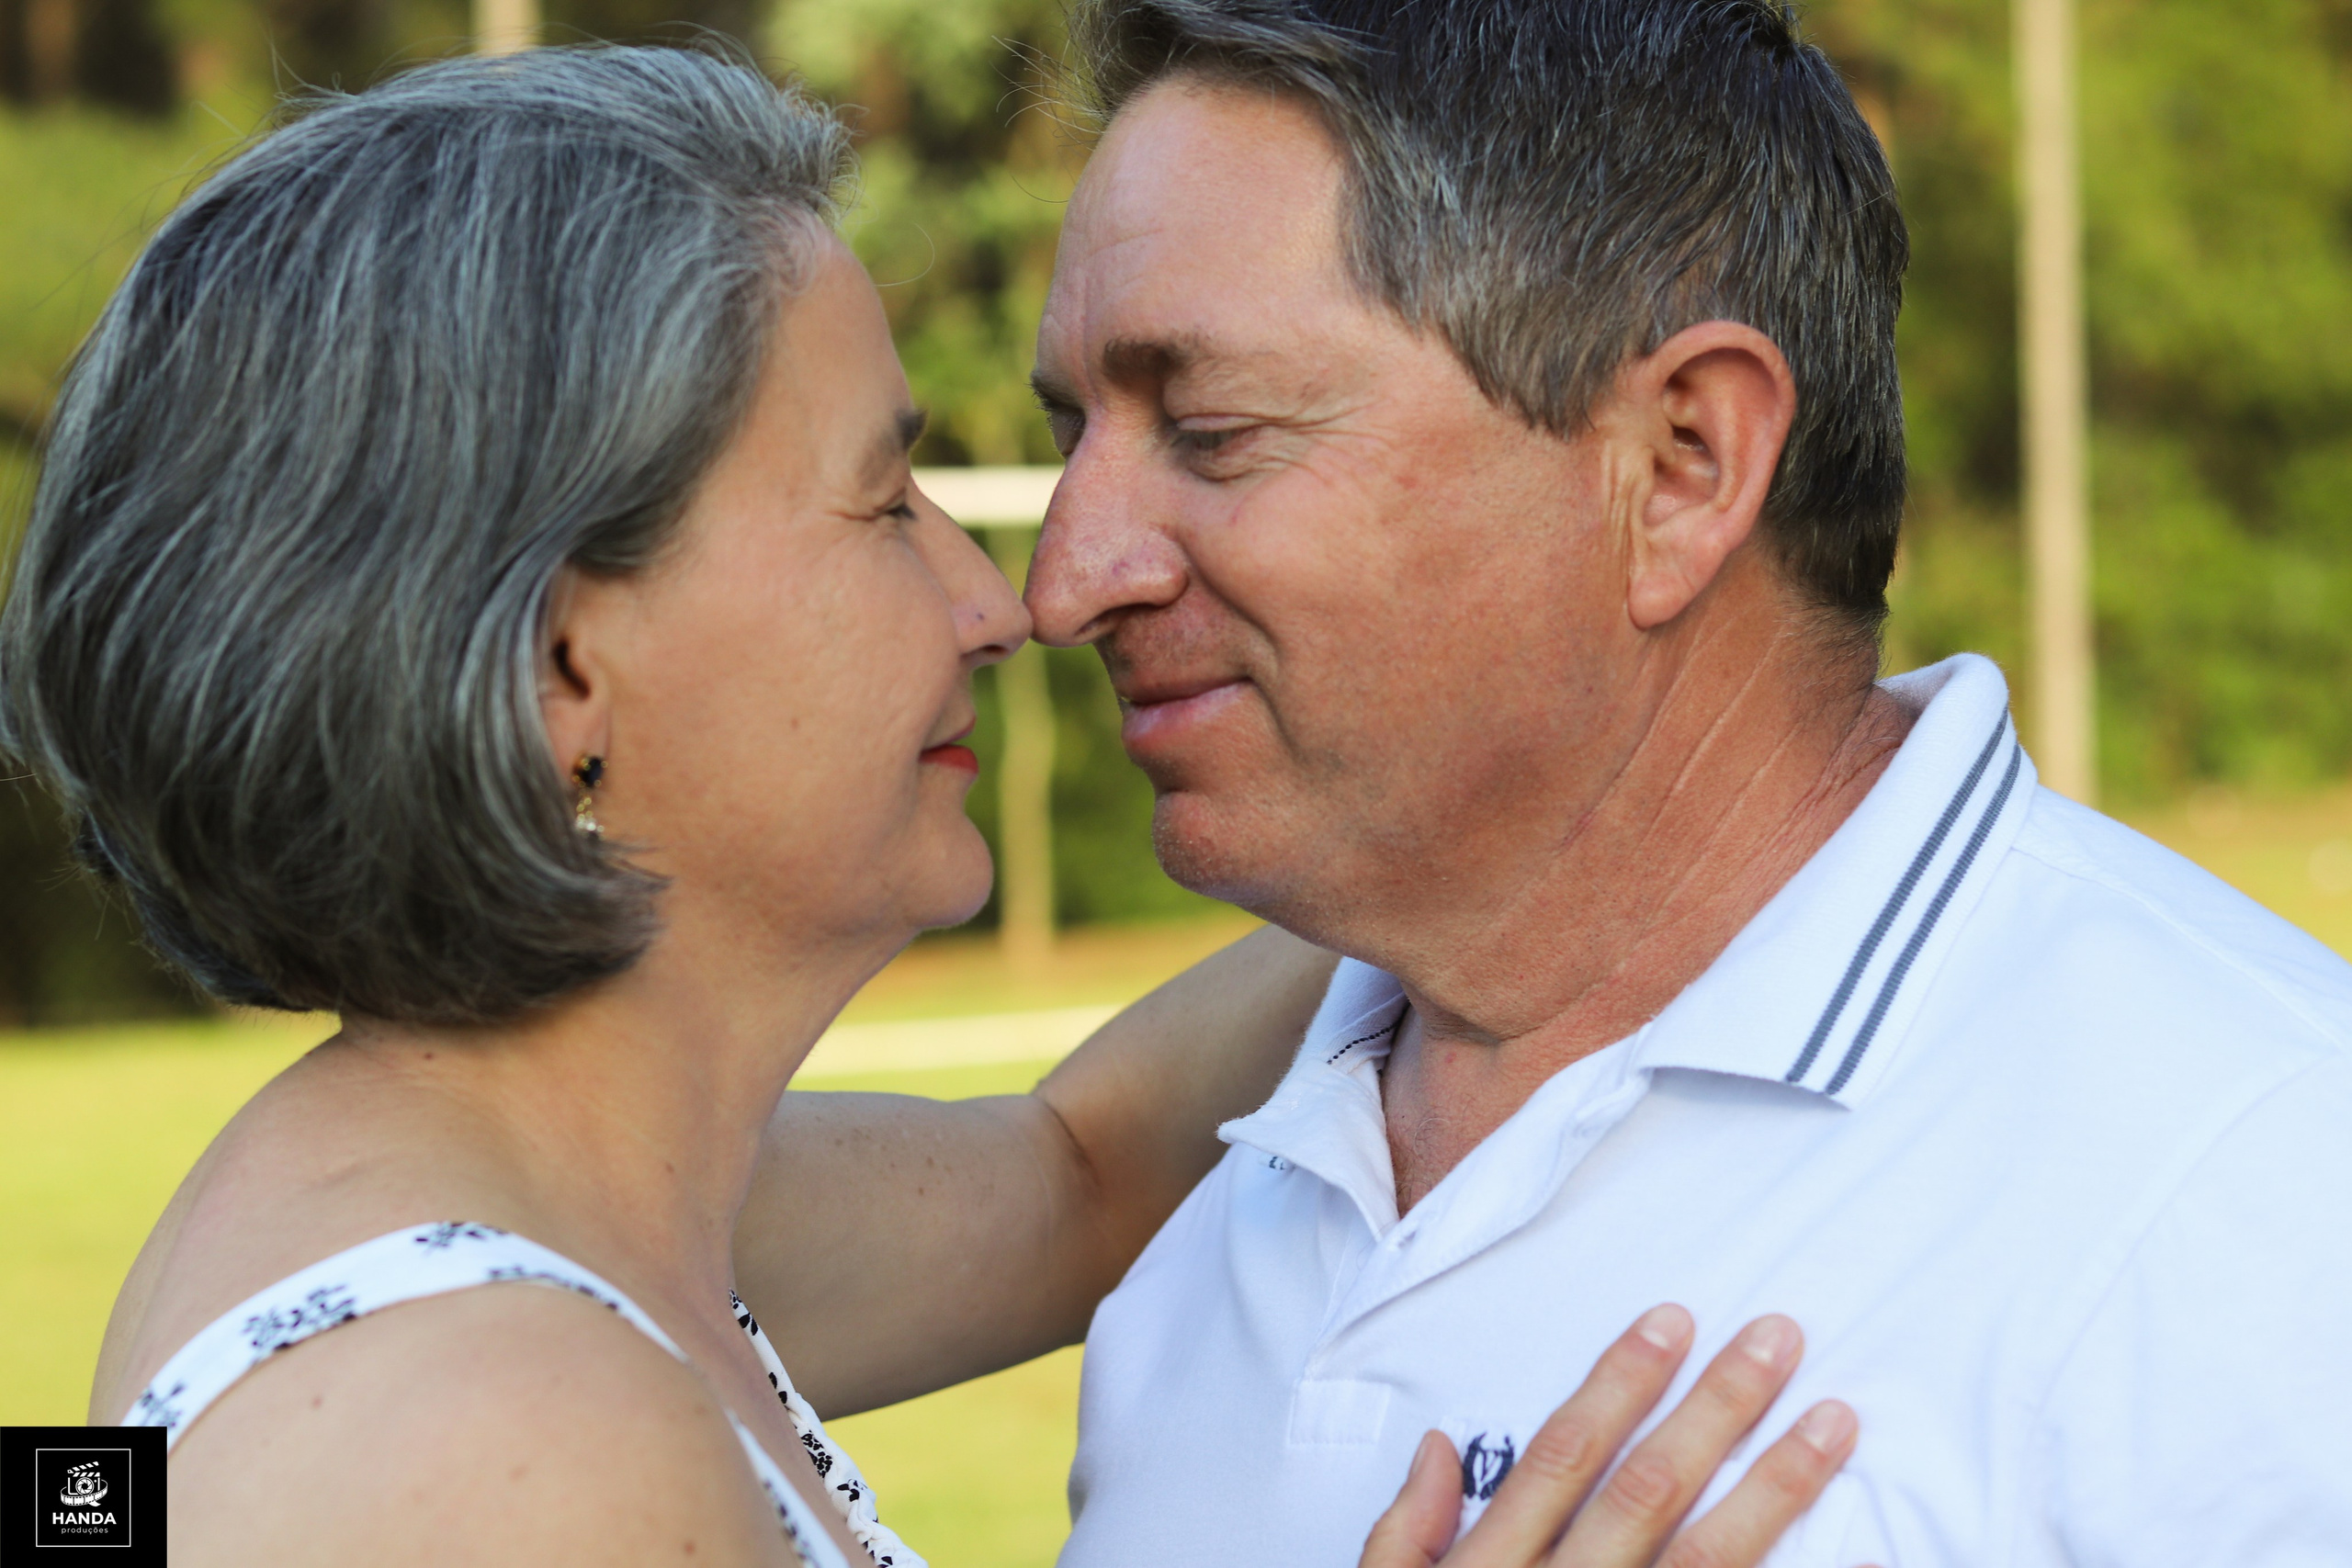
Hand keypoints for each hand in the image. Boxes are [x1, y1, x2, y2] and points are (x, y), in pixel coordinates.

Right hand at [1360, 1306, 1865, 1567]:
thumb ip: (1403, 1535)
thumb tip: (1440, 1447)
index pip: (1562, 1457)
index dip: (1619, 1384)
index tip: (1673, 1322)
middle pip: (1649, 1491)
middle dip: (1717, 1408)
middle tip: (1778, 1337)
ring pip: (1709, 1561)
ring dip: (1778, 1486)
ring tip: (1835, 1422)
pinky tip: (1852, 1552)